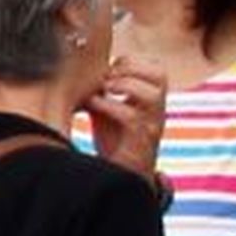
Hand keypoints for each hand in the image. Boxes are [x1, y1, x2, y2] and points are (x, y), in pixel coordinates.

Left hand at [85, 50, 169, 180]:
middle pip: (160, 74)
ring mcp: (152, 125)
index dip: (130, 61)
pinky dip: (110, 106)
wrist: (121, 174)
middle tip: (107, 76)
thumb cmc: (114, 140)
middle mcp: (157, 110)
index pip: (155, 67)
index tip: (108, 69)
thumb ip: (100, 89)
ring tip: (104, 89)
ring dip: (124, 85)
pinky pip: (132, 117)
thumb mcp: (106, 108)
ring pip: (152, 94)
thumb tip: (75, 68)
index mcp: (152, 99)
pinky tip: (92, 105)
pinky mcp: (141, 142)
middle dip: (130, 68)